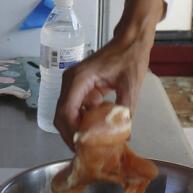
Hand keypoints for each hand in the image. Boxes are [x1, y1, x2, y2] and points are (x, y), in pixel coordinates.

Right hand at [54, 0, 163, 149]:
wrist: (131, 39)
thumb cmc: (130, 57)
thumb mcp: (131, 85)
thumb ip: (125, 110)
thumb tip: (125, 135)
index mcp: (79, 79)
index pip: (66, 111)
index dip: (72, 132)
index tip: (83, 148)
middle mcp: (70, 81)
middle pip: (61, 115)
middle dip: (71, 135)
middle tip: (86, 152)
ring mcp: (74, 84)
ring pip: (66, 114)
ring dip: (76, 130)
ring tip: (90, 146)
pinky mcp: (81, 87)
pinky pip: (76, 109)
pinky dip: (83, 122)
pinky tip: (96, 132)